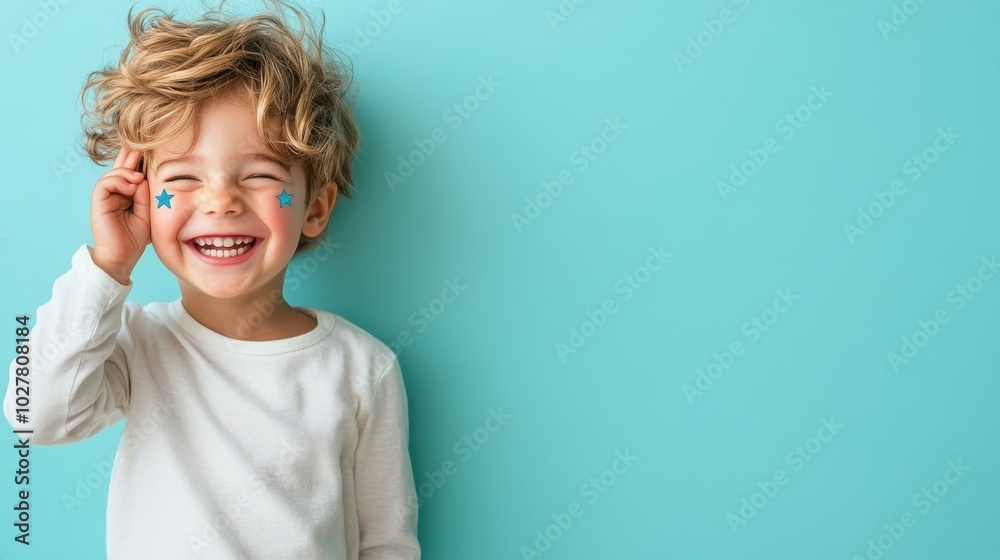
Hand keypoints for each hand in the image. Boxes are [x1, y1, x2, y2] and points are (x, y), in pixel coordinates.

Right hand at [90, 146, 150, 284]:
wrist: (122, 258)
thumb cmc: (135, 238)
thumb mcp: (147, 213)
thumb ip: (145, 194)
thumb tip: (143, 177)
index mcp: (127, 193)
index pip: (132, 171)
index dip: (140, 159)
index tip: (153, 146)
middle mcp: (115, 192)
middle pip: (121, 167)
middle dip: (131, 154)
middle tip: (142, 140)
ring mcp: (105, 196)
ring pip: (113, 173)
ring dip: (127, 171)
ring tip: (139, 176)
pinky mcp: (98, 202)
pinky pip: (105, 183)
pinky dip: (118, 181)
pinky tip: (131, 185)